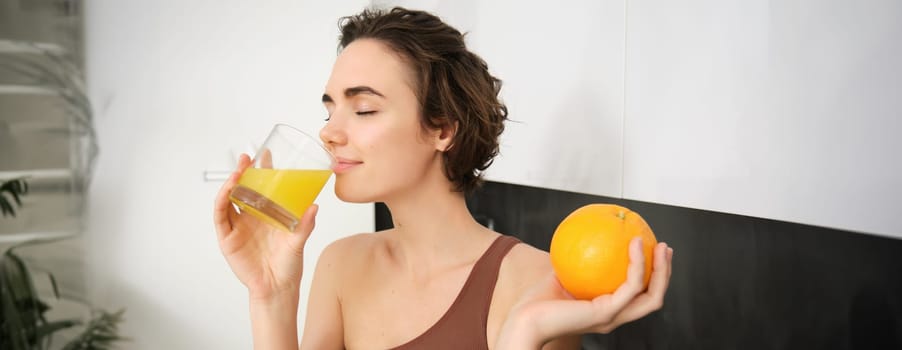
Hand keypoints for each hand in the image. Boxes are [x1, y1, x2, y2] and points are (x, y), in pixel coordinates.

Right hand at [213, 154, 317, 300]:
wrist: (277, 287)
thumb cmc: (288, 265)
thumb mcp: (298, 241)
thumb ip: (305, 225)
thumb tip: (315, 206)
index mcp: (266, 214)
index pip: (262, 188)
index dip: (263, 171)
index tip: (266, 154)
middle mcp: (250, 218)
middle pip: (242, 189)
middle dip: (243, 172)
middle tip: (247, 157)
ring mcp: (237, 227)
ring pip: (229, 199)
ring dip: (231, 183)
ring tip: (238, 171)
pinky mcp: (227, 239)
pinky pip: (220, 216)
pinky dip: (221, 202)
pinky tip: (227, 191)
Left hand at [499, 238, 672, 347]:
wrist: (524, 321)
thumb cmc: (536, 301)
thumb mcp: (562, 274)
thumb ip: (576, 260)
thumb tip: (583, 235)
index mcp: (606, 311)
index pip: (638, 297)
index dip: (651, 277)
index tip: (653, 252)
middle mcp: (614, 317)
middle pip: (653, 298)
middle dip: (664, 274)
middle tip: (665, 248)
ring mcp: (612, 317)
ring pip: (651, 296)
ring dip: (660, 270)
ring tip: (659, 246)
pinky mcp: (606, 313)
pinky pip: (630, 286)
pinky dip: (638, 264)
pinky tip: (635, 244)